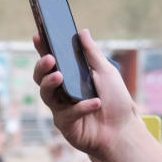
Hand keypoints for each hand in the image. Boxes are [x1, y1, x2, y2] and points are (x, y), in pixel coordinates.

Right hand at [32, 29, 136, 159]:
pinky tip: (95, 102)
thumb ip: (91, 54)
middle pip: (41, 78)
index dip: (43, 49)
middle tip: (50, 59)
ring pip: (46, 95)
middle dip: (42, 67)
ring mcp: (60, 109)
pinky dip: (82, 107)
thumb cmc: (115, 101)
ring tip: (59, 76)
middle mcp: (61, 93)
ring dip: (50, 84)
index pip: (52, 62)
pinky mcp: (65, 125)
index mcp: (69, 78)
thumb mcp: (105, 72)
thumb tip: (82, 32)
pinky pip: (68, 113)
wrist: (122, 130)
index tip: (38, 36)